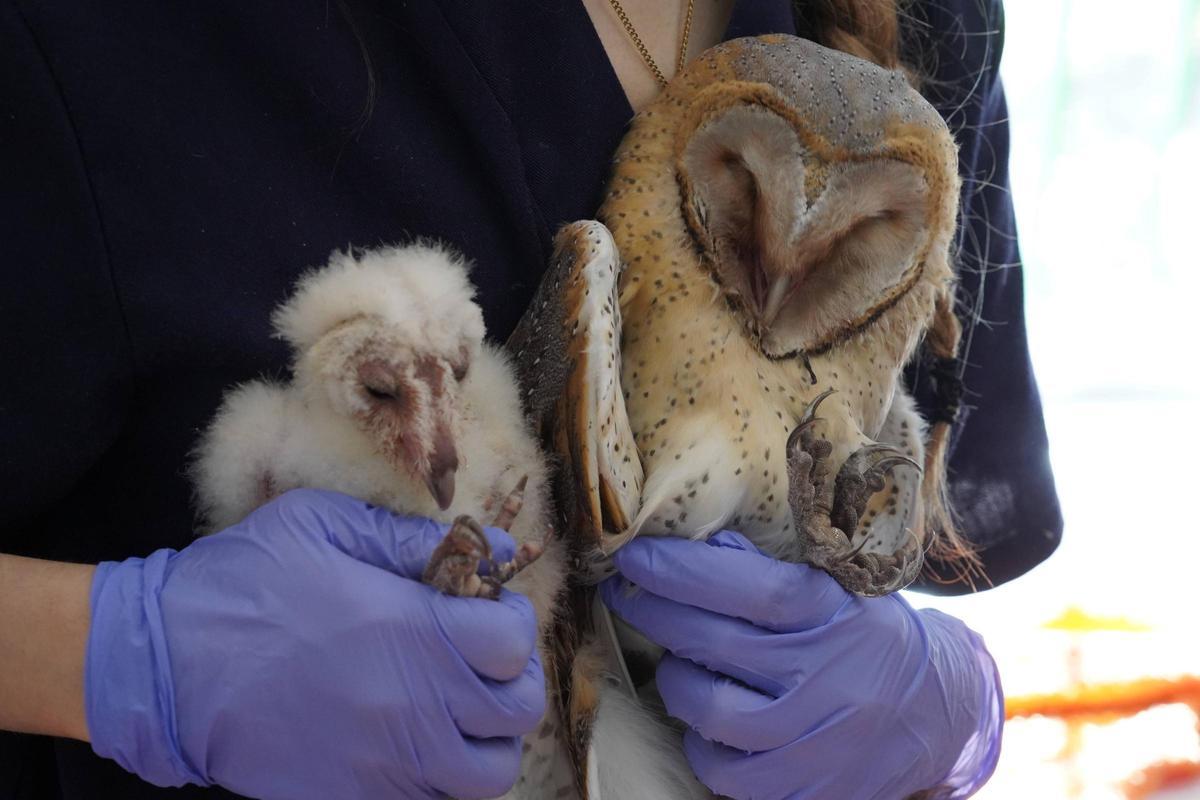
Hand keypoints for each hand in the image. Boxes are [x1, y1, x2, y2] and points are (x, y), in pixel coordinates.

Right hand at [86, 489, 544, 799]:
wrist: (162, 665)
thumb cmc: (242, 583)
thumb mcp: (323, 525)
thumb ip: (409, 537)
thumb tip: (487, 544)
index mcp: (413, 630)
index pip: (514, 642)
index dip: (513, 620)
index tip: (490, 610)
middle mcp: (413, 704)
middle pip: (517, 711)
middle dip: (514, 679)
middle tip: (486, 660)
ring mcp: (385, 761)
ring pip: (487, 774)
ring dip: (489, 738)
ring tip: (463, 710)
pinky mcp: (352, 795)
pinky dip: (442, 777)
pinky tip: (418, 742)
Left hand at [601, 532, 1001, 799]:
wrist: (937, 711)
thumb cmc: (865, 634)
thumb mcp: (833, 588)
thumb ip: (768, 571)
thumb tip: (701, 548)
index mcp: (832, 613)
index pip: (746, 587)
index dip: (680, 571)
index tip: (632, 557)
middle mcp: (826, 675)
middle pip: (714, 645)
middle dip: (654, 615)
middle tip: (627, 596)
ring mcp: (818, 738)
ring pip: (711, 713)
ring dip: (677, 683)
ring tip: (679, 665)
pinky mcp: (809, 788)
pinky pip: (727, 774)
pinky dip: (702, 745)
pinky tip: (708, 723)